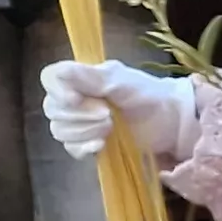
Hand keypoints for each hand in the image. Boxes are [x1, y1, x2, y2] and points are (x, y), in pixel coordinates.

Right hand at [38, 59, 201, 164]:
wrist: (171, 122)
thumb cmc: (148, 95)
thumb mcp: (122, 81)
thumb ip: (90, 77)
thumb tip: (60, 72)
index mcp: (81, 79)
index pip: (50, 79)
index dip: (57, 90)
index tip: (75, 99)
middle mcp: (75, 100)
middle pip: (53, 109)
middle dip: (79, 114)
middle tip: (108, 114)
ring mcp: (80, 123)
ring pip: (60, 130)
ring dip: (84, 131)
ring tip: (111, 127)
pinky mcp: (88, 143)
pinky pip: (71, 148)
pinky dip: (84, 148)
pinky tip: (101, 146)